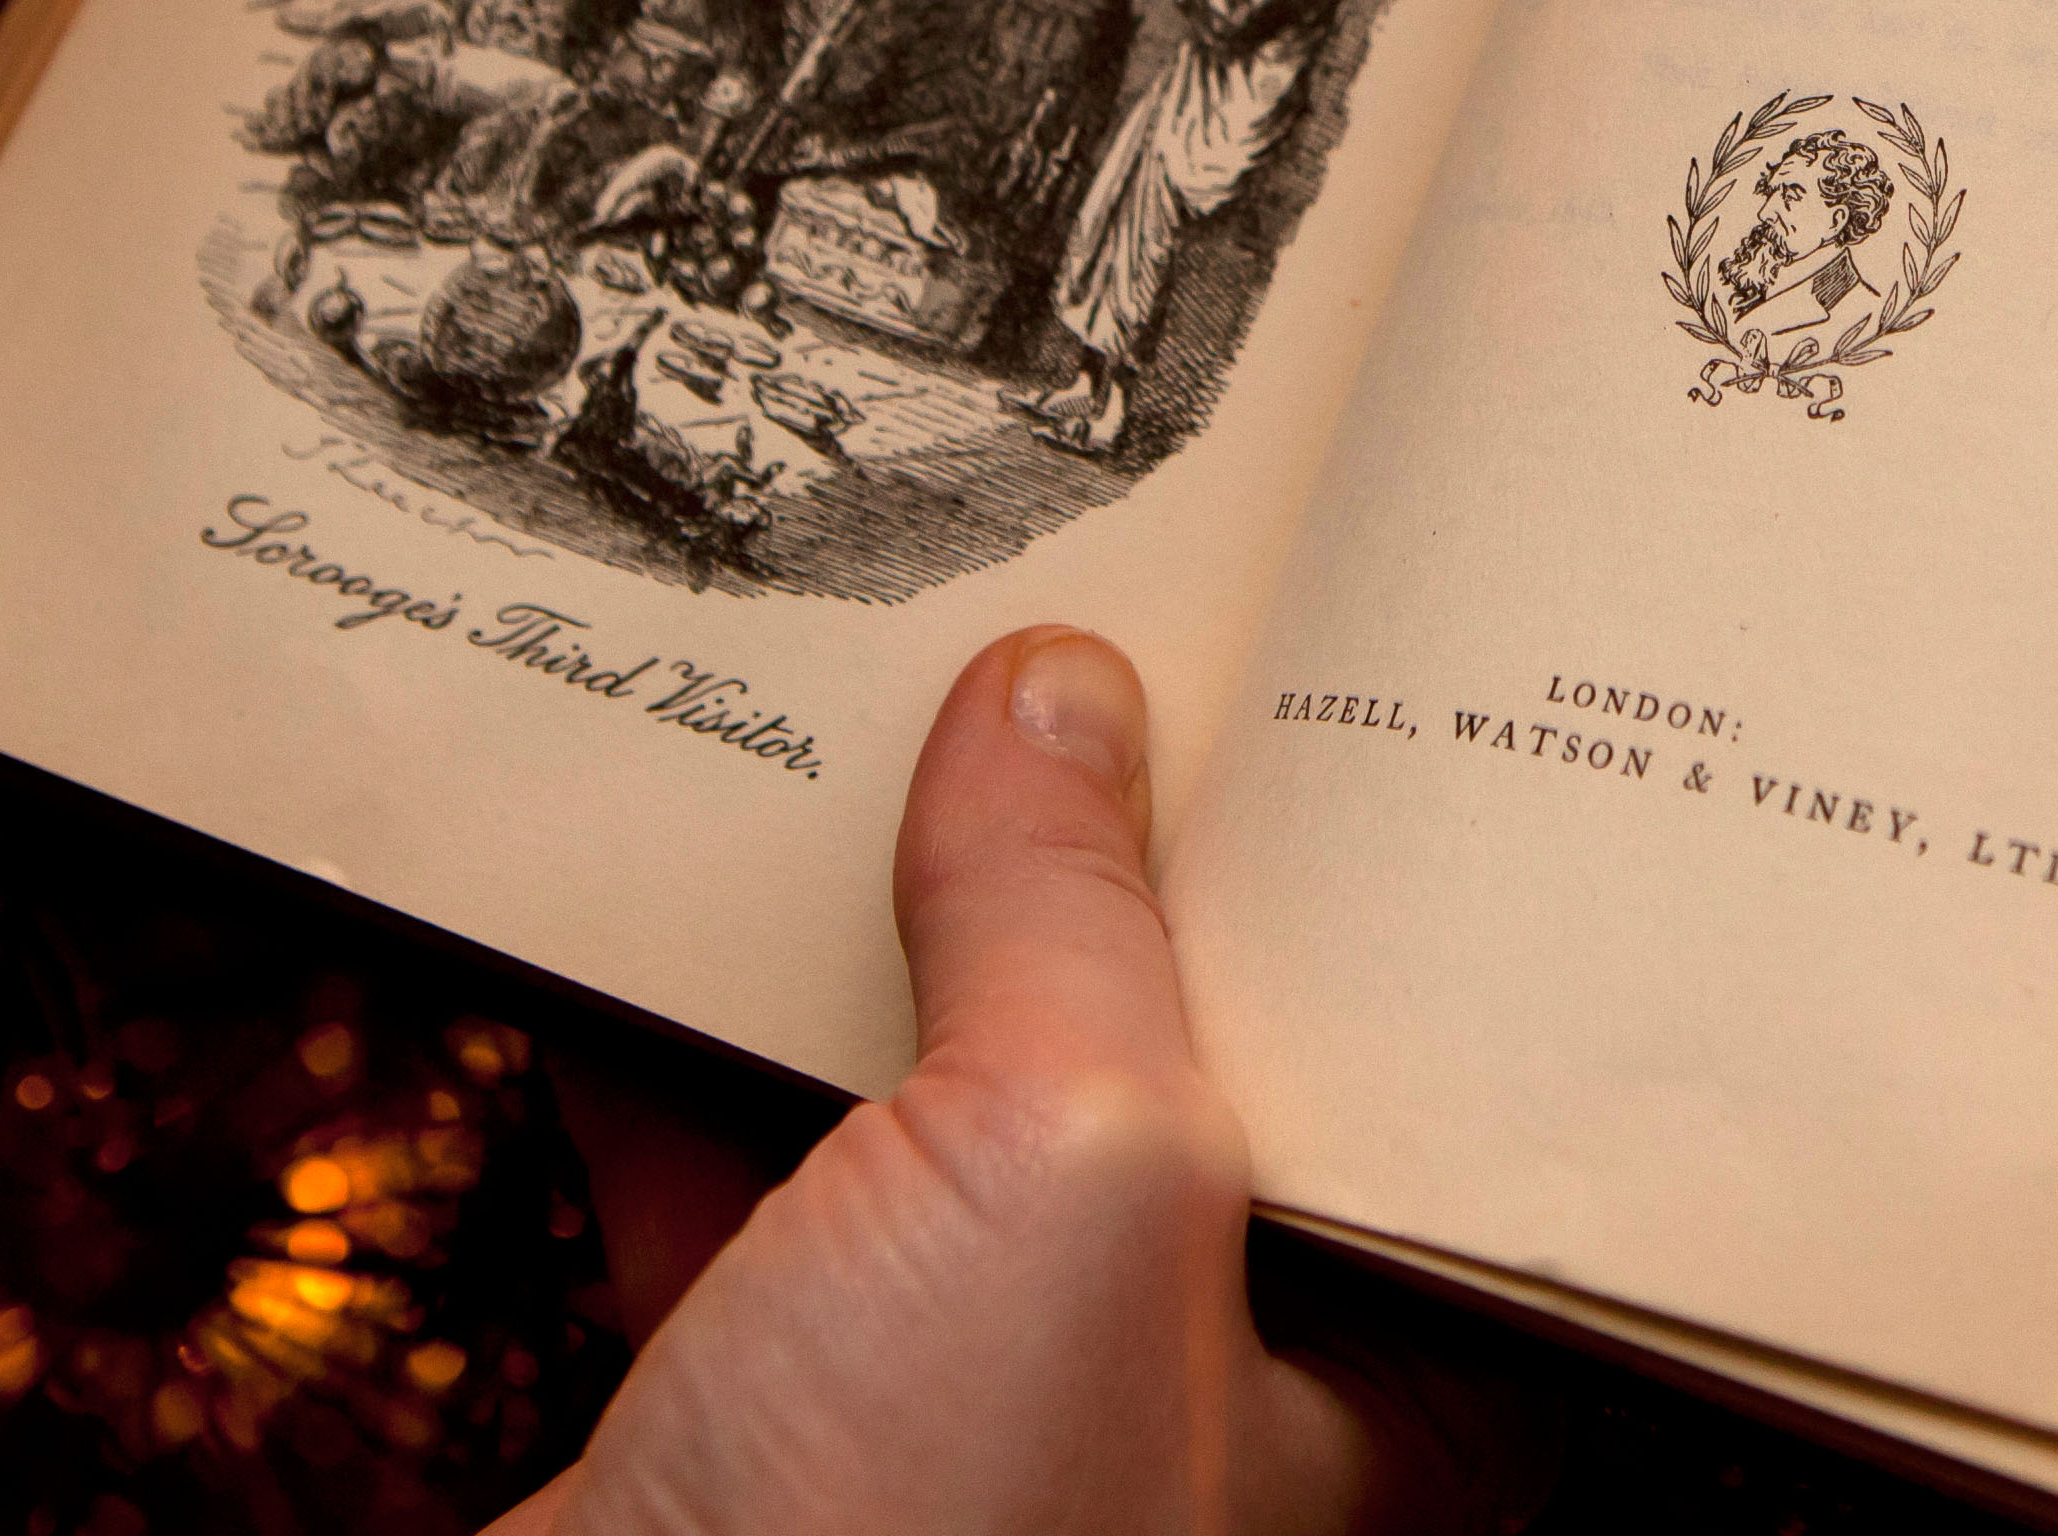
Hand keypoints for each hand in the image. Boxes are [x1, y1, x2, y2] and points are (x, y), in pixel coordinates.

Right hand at [496, 629, 1529, 1535]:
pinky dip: (675, 1037)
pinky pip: (730, 1179)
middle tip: (1085, 619)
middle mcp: (1184, 1395)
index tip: (1341, 664)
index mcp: (1376, 1381)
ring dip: (874, 920)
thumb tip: (1062, 698)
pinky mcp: (749, 1438)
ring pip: (935, 1107)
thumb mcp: (1069, 1175)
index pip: (1417, 1069)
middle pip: (1167, 1060)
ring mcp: (957, 1417)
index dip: (1381, 875)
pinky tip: (640, 872)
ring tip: (862, 688)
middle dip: (1103, 860)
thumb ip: (1076, 926)